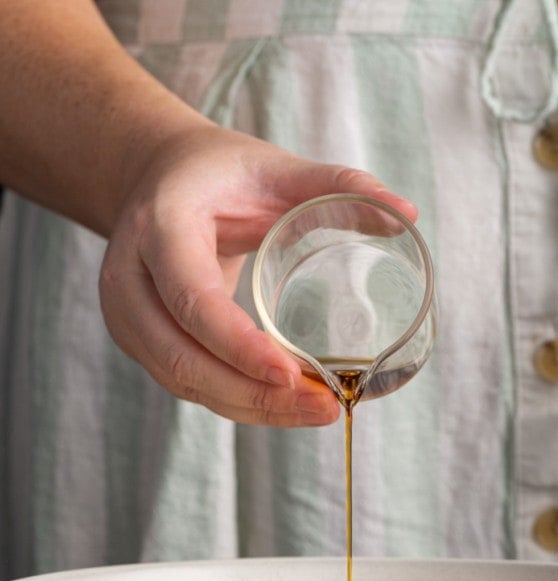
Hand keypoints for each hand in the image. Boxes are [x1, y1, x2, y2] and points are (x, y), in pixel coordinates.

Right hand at [99, 124, 416, 426]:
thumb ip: (337, 186)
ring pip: (186, 383)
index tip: (292, 375)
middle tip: (324, 407)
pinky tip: (287, 408)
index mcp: (158, 226)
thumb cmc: (219, 175)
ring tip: (318, 412)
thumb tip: (406, 214)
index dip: (237, 344)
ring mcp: (127, 318)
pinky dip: (239, 403)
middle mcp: (128, 279)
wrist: (155, 179)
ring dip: (252, 409)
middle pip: (183, 359)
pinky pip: (190, 386)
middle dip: (254, 395)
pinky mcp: (142, 344)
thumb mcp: (274, 168)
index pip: (191, 298)